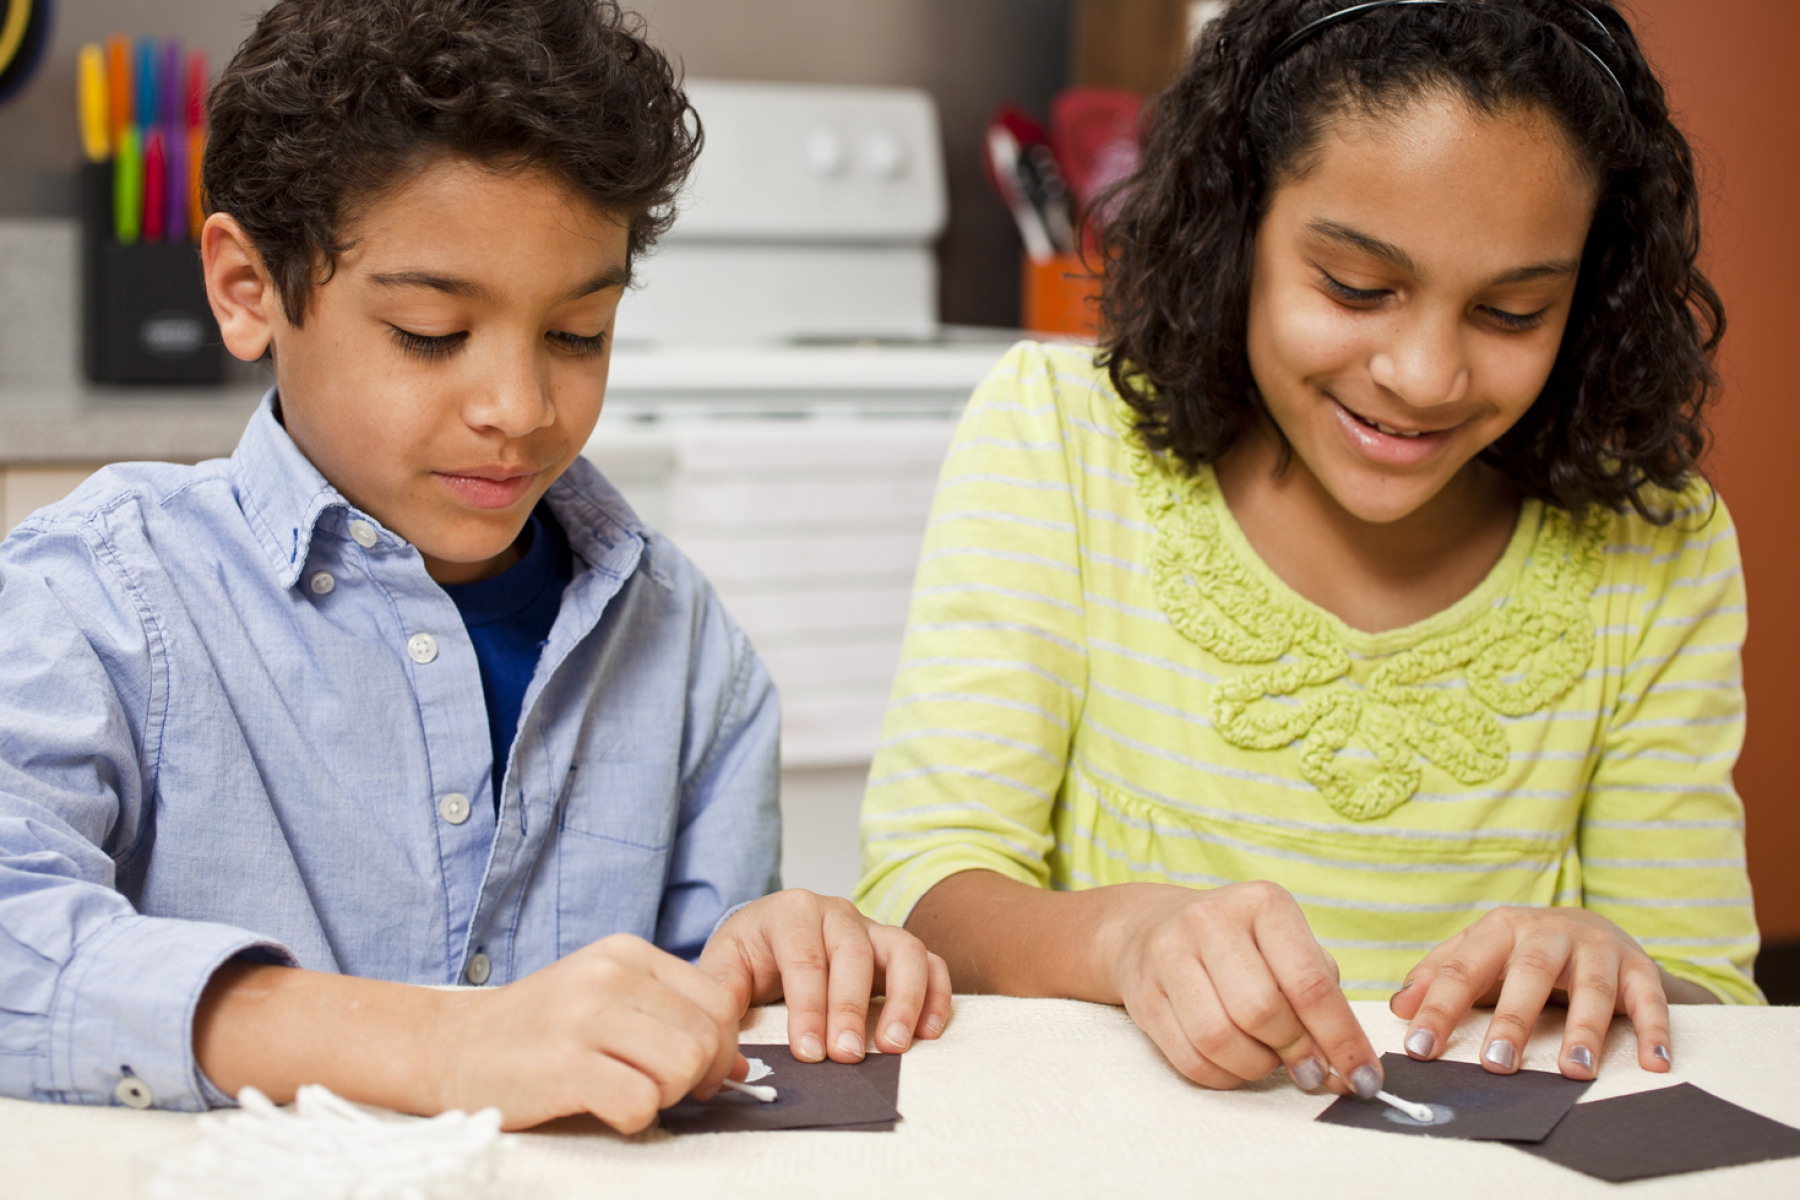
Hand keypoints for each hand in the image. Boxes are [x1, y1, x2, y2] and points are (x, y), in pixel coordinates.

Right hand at [435, 933, 743, 1131]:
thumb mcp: (604, 996)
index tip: (699, 1069)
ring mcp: (585, 1017)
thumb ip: (667, 1015)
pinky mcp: (563, 1065)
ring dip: (667, 1095)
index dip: (722, 1045)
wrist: (450, 1045)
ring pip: (684, 1066)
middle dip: (700, 1076)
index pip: (719, 999)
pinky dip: (634, 1118)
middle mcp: (610, 976)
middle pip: (708, 1036)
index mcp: (627, 953)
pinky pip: (640, 1103)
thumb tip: (737, 1063)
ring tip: (633, 1093)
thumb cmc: (535, 1029)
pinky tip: (606, 1108)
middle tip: (666, 1090)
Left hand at [698, 888, 952, 1062]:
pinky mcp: (895, 949)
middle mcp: (837, 913)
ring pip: (903, 951)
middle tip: (846, 1055)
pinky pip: (929, 963)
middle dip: (850, 1009)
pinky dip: (935, 995)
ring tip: (892, 1045)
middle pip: (853, 955)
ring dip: (904, 999)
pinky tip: (927, 1032)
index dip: (808, 1007)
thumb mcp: (724, 963)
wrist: (768, 931)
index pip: (804, 958)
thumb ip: (723, 991)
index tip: (809, 1051)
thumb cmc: (750, 951)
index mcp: (792, 912)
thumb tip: (723, 1028)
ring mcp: (872, 928)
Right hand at [1103, 880, 1380, 1095]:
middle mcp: (1210, 920)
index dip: (1341, 1039)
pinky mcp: (1143, 993)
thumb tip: (1344, 1068)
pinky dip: (1224, 1076)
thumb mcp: (1287, 948)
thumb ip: (1321, 1000)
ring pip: (1220, 1039)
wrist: (1151, 928)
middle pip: (1262, 1011)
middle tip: (1308, 1069)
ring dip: (1256, 1066)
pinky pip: (1189, 1059)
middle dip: (1295, 1052)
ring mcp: (1169, 954)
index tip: (1364, 1079)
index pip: (1309, 982)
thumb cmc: (1240, 946)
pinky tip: (1236, 1065)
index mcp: (1262, 904)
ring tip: (1267, 1059)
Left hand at [1389, 907, 1673, 1079]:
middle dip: (1512, 1021)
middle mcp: (1550, 932)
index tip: (1419, 1049)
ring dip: (1584, 1030)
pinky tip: (1653, 1061)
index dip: (1438, 1010)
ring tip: (1573, 1070)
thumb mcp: (1476, 954)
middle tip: (1496, 1063)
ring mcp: (1597, 949)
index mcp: (1501, 929)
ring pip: (1592, 989)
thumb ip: (1436, 977)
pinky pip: (1649, 999)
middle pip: (1529, 975)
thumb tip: (1399, 1007)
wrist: (1590, 926)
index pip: (1462, 971)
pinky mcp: (1639, 967)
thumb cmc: (1520, 951)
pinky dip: (1654, 1029)